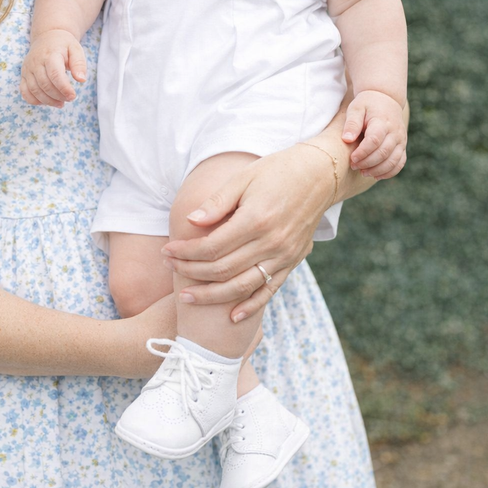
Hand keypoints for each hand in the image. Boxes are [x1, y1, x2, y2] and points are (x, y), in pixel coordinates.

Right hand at [20, 29, 86, 107]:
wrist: (47, 37)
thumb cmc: (63, 45)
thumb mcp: (75, 49)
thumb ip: (79, 64)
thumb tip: (81, 79)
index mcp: (50, 54)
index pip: (55, 74)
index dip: (64, 88)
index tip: (73, 96)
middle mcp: (36, 62)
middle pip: (45, 84)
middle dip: (58, 96)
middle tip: (69, 99)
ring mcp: (28, 69)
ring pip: (34, 90)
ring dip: (48, 101)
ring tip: (61, 103)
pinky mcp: (24, 75)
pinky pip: (25, 92)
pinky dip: (34, 100)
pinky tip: (47, 101)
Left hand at [161, 143, 335, 322]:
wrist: (319, 175)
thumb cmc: (277, 171)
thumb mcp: (244, 177)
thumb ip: (218, 202)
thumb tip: (191, 221)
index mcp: (256, 219)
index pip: (211, 247)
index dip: (185, 252)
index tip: (167, 250)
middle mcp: (271, 242)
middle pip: (222, 269)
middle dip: (191, 272)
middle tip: (170, 268)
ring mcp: (284, 256)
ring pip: (242, 287)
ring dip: (212, 296)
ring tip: (187, 296)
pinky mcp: (293, 262)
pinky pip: (270, 291)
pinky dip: (250, 306)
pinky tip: (231, 317)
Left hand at [342, 90, 406, 178]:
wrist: (386, 99)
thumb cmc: (367, 104)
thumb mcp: (356, 108)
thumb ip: (352, 123)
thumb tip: (347, 140)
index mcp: (382, 122)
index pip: (374, 141)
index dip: (362, 152)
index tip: (351, 158)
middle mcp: (395, 132)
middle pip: (383, 153)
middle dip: (367, 163)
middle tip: (354, 166)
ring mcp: (401, 140)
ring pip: (393, 161)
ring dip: (378, 170)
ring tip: (363, 172)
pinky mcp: (402, 146)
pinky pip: (400, 163)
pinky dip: (389, 172)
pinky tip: (376, 175)